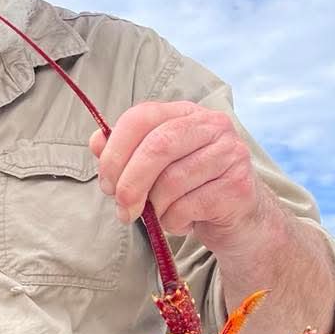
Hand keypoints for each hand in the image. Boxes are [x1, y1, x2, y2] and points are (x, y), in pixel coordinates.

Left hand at [92, 101, 269, 245]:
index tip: (107, 184)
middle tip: (123, 210)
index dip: (115, 153)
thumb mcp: (153, 170)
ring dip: (155, 209)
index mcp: (184, 113)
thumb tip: (97, 141)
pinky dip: (175, 221)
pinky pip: (189, 206)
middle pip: (157, 146)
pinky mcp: (238, 185)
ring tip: (159, 216)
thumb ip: (125, 154)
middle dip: (130, 184)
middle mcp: (211, 124)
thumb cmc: (188, 190)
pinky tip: (182, 220)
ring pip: (172, 181)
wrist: (236, 217)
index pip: (140, 117)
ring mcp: (229, 152)